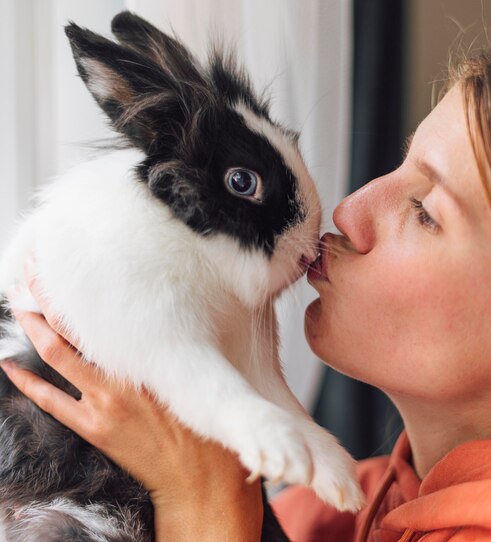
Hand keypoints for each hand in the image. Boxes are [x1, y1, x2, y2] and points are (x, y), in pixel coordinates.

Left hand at [1, 263, 261, 540]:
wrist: (200, 476)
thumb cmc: (206, 421)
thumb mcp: (196, 373)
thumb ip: (174, 346)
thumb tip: (162, 317)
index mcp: (151, 356)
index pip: (104, 312)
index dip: (77, 288)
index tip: (63, 265)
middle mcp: (123, 373)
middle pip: (72, 326)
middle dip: (46, 298)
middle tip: (30, 274)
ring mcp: (104, 402)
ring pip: (57, 356)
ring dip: (34, 329)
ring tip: (19, 306)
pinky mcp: (94, 428)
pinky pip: (50, 401)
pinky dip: (27, 383)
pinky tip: (10, 367)